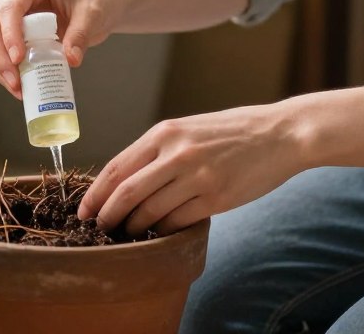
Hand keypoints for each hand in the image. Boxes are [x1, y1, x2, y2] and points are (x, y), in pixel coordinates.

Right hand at [0, 0, 132, 98]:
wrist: (101, 0)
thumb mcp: (93, 14)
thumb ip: (80, 35)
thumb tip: (71, 60)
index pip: (10, 7)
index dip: (10, 34)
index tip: (19, 59)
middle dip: (0, 57)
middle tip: (16, 83)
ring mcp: (9, 11)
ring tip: (19, 90)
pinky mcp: (11, 29)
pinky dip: (5, 69)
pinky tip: (20, 86)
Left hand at [77, 103, 306, 234]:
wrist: (280, 134)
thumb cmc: (232, 132)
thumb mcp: (189, 129)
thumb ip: (159, 150)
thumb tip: (125, 180)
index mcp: (165, 133)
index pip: (117, 167)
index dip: (95, 193)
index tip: (84, 211)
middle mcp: (177, 153)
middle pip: (127, 193)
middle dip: (108, 216)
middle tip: (100, 230)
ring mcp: (197, 176)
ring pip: (150, 211)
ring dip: (135, 227)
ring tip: (129, 234)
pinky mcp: (217, 197)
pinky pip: (178, 221)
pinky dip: (164, 231)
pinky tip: (161, 233)